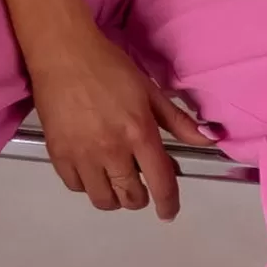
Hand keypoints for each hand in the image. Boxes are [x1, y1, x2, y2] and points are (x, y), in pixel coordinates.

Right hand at [26, 29, 218, 217]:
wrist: (63, 54)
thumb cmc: (110, 68)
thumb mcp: (150, 91)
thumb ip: (178, 121)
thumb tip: (208, 139)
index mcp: (139, 133)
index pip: (160, 182)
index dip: (168, 204)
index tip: (168, 212)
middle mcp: (111, 149)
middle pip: (130, 197)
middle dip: (140, 199)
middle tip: (140, 187)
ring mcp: (82, 155)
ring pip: (102, 199)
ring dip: (114, 197)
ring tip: (115, 181)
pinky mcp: (58, 154)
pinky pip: (76, 187)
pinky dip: (87, 185)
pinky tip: (92, 170)